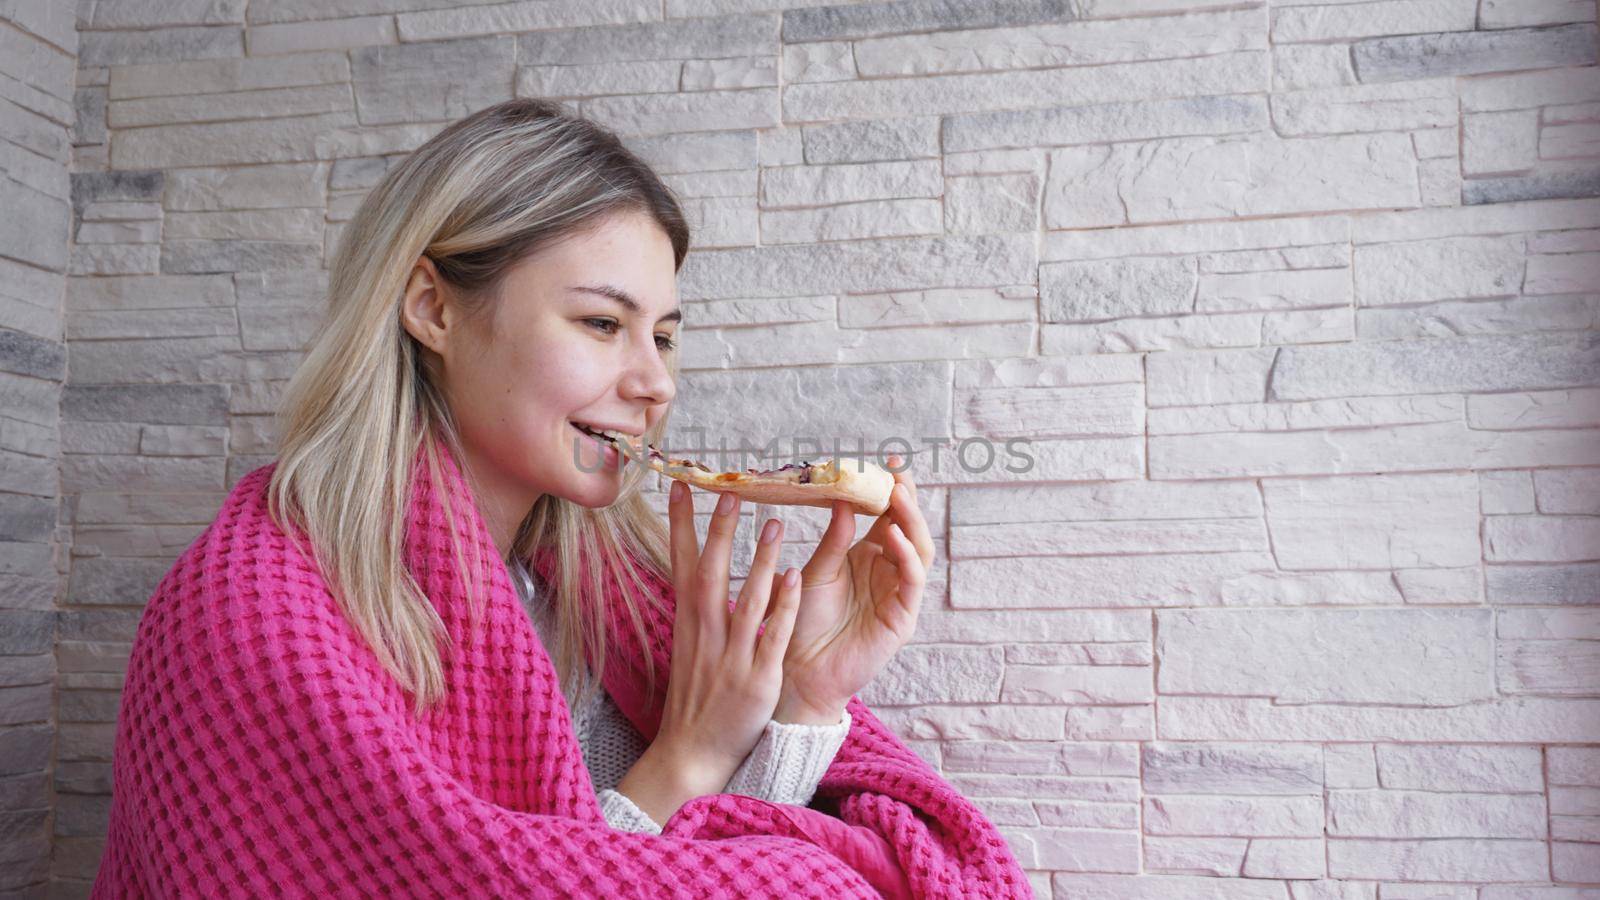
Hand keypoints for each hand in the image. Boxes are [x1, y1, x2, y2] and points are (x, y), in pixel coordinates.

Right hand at [650, 481, 801, 784]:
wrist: (693, 750)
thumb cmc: (697, 695)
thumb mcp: (690, 645)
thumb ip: (699, 607)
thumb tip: (702, 566)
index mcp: (689, 622)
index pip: (681, 562)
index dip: (680, 524)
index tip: (681, 485)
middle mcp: (706, 633)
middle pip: (710, 572)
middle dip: (719, 531)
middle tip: (730, 491)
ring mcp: (732, 654)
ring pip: (747, 599)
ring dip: (759, 560)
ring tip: (775, 522)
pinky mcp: (757, 677)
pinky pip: (773, 634)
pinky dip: (784, 606)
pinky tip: (797, 578)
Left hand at [769, 454, 934, 724]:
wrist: (796, 668)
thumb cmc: (802, 618)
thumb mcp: (815, 570)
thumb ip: (833, 540)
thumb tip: (844, 502)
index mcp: (868, 554)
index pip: (887, 515)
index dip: (891, 489)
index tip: (887, 461)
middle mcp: (889, 570)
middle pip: (909, 527)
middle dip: (907, 499)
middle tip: (898, 474)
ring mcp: (899, 593)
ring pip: (920, 550)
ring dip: (911, 522)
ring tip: (898, 496)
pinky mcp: (902, 617)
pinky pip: (912, 581)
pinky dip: (907, 556)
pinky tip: (893, 536)